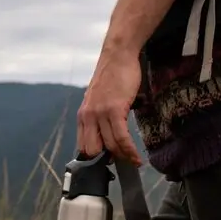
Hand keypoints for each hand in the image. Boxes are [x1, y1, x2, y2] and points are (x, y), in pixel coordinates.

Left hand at [77, 47, 142, 165]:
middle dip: (108, 159)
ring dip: (124, 157)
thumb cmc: (113, 76)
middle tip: (122, 161)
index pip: (83, 146)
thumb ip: (99, 118)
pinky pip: (121, 138)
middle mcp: (87, 116)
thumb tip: (108, 137)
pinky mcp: (114, 110)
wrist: (118, 56)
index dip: (95, 158)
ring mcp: (99, 113)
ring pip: (110, 146)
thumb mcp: (99, 100)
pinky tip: (137, 158)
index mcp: (83, 116)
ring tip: (134, 162)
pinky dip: (130, 151)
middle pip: (93, 150)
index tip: (109, 163)